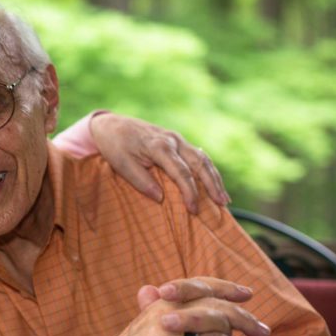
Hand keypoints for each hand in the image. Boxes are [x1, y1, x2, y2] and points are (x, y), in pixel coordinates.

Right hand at [52, 284, 263, 335]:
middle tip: (263, 332)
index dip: (225, 288)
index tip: (247, 294)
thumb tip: (181, 300)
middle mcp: (163, 314)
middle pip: (214, 310)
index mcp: (161, 304)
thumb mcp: (146, 331)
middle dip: (243, 321)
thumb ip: (165, 315)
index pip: (199, 286)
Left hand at [90, 112, 228, 212]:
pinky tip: (214, 183)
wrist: (111, 125)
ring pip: (202, 158)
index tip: (194, 210)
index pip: (181, 172)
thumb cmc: (115, 146)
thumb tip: (160, 198)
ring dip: (215, 178)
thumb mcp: (122, 164)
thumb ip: (141, 181)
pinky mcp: (177, 141)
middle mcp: (173, 140)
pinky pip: (198, 156)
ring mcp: (177, 139)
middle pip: (199, 163)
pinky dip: (208, 170)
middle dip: (212, 184)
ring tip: (224, 198)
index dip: (190, 192)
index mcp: (159, 146)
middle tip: (222, 204)